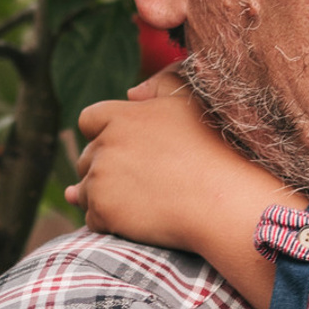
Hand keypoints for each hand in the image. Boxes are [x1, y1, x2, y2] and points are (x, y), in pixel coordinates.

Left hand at [68, 73, 301, 267]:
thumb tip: (131, 93)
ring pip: (86, 190)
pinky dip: (108, 223)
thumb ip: (161, 85)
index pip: (89, 120)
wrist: (223, 201)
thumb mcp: (191, 103)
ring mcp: (101, 178)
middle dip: (105, 169)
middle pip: (86, 158)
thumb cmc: (215, 152)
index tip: (126, 151)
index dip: (103, 135)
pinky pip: (92, 219)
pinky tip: (137, 222)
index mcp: (123, 116)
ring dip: (104, 197)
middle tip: (141, 183)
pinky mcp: (104, 210)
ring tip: (141, 204)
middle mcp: (106, 144)